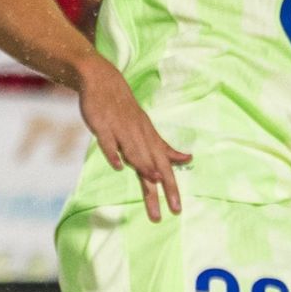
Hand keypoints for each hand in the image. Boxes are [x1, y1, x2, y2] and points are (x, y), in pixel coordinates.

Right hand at [76, 56, 191, 222]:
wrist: (103, 81)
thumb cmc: (126, 111)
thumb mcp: (148, 129)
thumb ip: (165, 147)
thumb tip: (187, 158)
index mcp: (150, 139)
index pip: (164, 167)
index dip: (172, 188)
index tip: (178, 210)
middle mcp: (139, 137)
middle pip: (153, 163)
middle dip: (165, 185)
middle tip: (173, 208)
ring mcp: (121, 131)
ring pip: (134, 152)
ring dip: (144, 166)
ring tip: (155, 184)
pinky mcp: (103, 126)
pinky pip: (108, 141)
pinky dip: (113, 153)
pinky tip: (117, 166)